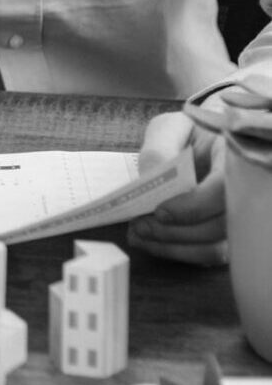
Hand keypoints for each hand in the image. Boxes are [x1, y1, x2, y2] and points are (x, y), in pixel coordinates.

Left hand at [129, 111, 225, 266]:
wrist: (201, 143)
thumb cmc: (188, 133)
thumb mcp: (170, 129)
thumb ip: (160, 150)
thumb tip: (153, 178)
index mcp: (233, 158)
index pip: (224, 190)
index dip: (193, 206)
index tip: (160, 211)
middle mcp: (245, 192)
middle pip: (219, 225)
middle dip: (174, 231)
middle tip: (140, 225)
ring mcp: (239, 217)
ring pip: (215, 248)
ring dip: (172, 246)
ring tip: (139, 234)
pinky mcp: (227, 234)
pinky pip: (208, 255)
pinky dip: (176, 252)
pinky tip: (149, 242)